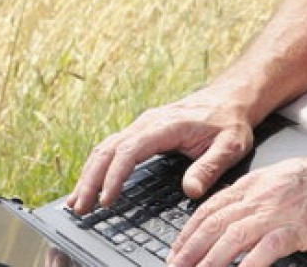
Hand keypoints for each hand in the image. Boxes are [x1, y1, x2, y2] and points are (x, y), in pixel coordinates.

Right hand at [67, 88, 255, 214]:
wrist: (229, 98)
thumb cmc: (229, 122)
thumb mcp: (230, 146)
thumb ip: (210, 167)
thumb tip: (190, 190)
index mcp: (167, 125)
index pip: (131, 150)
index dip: (115, 176)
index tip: (107, 200)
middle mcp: (148, 122)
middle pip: (109, 148)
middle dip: (91, 178)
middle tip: (80, 207)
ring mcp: (142, 125)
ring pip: (106, 147)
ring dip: (89, 173)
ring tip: (77, 201)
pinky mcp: (141, 131)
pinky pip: (113, 147)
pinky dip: (98, 166)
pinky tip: (91, 184)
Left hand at [168, 145, 306, 266]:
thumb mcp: (283, 178)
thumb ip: (258, 194)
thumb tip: (234, 211)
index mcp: (256, 183)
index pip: (211, 207)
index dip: (188, 231)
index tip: (175, 250)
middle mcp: (261, 195)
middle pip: (214, 224)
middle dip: (189, 249)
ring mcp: (279, 211)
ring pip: (232, 236)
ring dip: (209, 260)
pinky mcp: (300, 228)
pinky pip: (267, 248)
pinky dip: (248, 264)